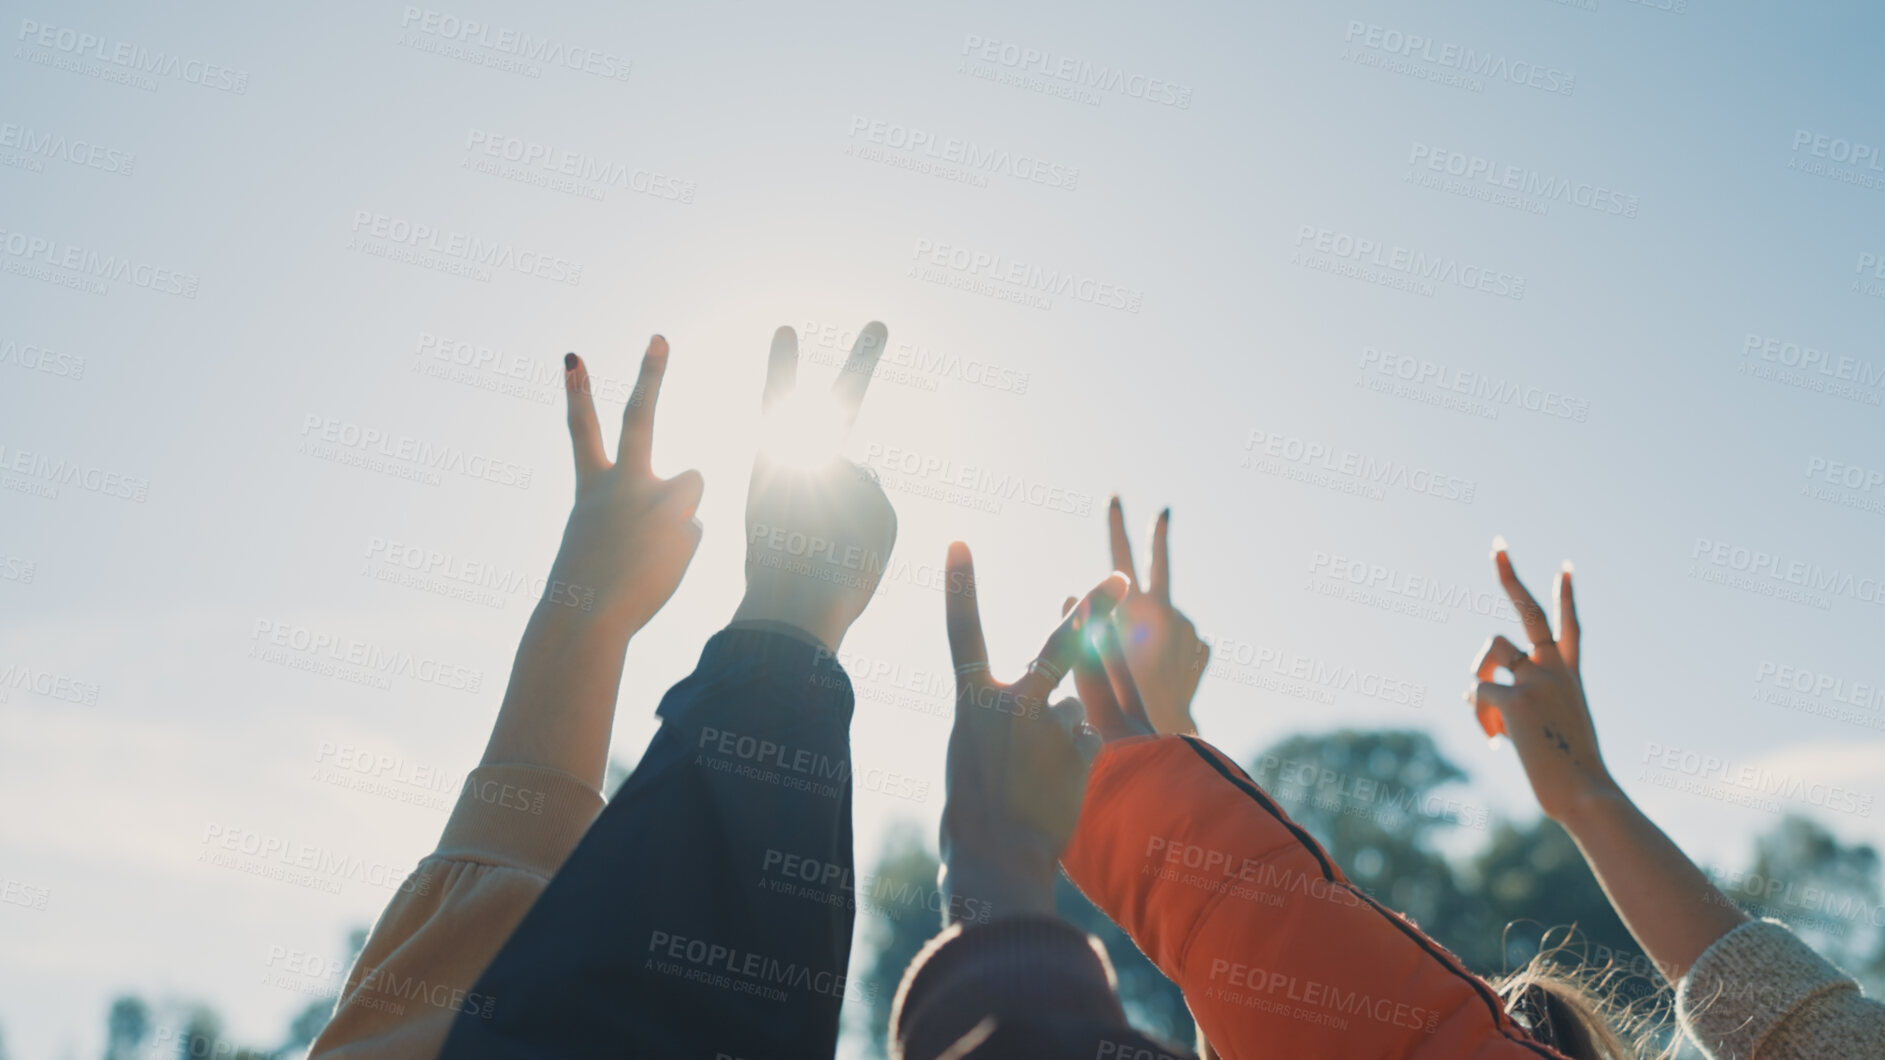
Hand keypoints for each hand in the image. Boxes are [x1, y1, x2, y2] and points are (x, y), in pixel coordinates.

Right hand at [551, 339, 704, 636]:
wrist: (586, 619)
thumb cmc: (588, 588)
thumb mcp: (599, 541)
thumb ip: (632, 511)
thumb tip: (681, 508)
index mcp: (593, 489)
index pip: (583, 429)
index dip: (577, 390)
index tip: (571, 354)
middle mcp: (623, 484)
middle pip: (639, 417)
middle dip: (649, 373)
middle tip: (659, 337)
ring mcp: (655, 501)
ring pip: (692, 483)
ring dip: (681, 509)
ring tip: (654, 544)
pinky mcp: (685, 525)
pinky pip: (693, 533)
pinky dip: (681, 551)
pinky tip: (659, 570)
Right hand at [732, 324, 896, 649]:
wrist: (793, 604)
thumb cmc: (772, 569)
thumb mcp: (775, 521)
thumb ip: (813, 487)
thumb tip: (856, 477)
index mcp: (772, 461)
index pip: (777, 401)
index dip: (783, 366)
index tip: (788, 329)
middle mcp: (813, 459)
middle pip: (843, 402)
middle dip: (862, 359)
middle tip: (880, 326)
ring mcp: (851, 476)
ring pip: (853, 493)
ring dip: (842, 521)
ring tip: (824, 551)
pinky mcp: (878, 501)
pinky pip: (872, 517)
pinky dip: (862, 539)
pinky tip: (848, 556)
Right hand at [939, 541, 1126, 922]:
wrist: (996, 861)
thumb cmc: (971, 817)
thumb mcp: (969, 755)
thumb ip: (1000, 718)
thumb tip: (1051, 703)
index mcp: (970, 703)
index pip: (961, 631)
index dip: (960, 586)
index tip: (959, 544)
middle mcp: (1012, 704)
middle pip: (1060, 644)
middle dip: (1093, 609)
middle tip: (1120, 580)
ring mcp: (1051, 725)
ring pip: (1073, 711)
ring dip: (1065, 735)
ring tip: (1040, 778)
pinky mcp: (1082, 749)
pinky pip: (1088, 741)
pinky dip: (1080, 760)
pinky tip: (1060, 789)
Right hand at [1102, 498, 1206, 734]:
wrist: (1170, 734)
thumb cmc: (1123, 704)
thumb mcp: (1094, 660)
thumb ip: (1086, 624)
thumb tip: (1072, 596)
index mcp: (1141, 608)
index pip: (1121, 557)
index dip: (1116, 525)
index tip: (1115, 498)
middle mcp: (1170, 612)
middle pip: (1160, 564)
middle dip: (1157, 536)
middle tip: (1161, 510)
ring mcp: (1189, 628)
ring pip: (1161, 618)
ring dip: (1150, 634)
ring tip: (1140, 666)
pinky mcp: (1199, 646)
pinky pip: (1177, 640)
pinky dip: (1165, 651)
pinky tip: (1159, 675)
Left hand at [1466, 542, 1614, 821]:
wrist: (1585, 794)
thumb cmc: (1567, 772)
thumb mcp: (1544, 729)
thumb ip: (1518, 704)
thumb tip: (1477, 700)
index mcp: (1568, 677)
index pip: (1568, 628)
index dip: (1566, 598)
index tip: (1565, 567)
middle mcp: (1555, 669)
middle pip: (1529, 613)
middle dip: (1511, 576)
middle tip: (1498, 546)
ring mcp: (1537, 678)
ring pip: (1489, 650)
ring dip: (1479, 676)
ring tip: (1494, 721)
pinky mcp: (1516, 696)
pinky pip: (1478, 692)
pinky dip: (1481, 717)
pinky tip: (1497, 741)